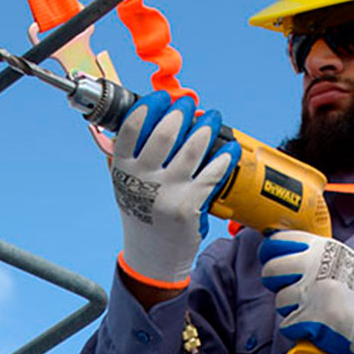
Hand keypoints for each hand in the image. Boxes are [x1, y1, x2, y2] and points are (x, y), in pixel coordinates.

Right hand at [112, 91, 238, 287]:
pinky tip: (230, 149)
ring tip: (212, 118)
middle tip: (189, 104)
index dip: (148, 108)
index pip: (130, 129)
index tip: (161, 98)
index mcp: (122, 169)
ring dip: (205, 128)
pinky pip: (211, 174)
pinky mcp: (188, 205)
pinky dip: (224, 158)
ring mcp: (166, 192)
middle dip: (180, 113)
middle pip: (163, 134)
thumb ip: (127, 156)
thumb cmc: (142, 214)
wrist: (152, 255)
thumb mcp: (126, 185)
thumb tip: (140, 118)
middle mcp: (142, 179)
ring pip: (190, 150)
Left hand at [258, 231, 353, 353]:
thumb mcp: (345, 261)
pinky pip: (287, 325)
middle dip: (275, 284)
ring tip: (316, 311)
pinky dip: (299, 331)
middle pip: (270, 271)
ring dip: (292, 311)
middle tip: (293, 292)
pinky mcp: (312, 317)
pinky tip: (318, 326)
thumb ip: (315, 256)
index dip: (270, 254)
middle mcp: (316, 265)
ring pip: (279, 301)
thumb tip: (280, 254)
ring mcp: (314, 290)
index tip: (273, 262)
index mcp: (324, 248)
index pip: (278, 240)